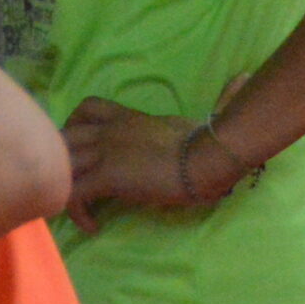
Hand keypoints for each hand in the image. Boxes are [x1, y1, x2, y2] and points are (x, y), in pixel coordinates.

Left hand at [62, 77, 255, 234]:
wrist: (207, 157)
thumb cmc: (208, 141)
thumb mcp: (203, 118)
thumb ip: (216, 100)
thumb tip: (244, 76)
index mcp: (129, 117)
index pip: (86, 108)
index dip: (74, 125)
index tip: (83, 148)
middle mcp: (110, 130)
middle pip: (64, 136)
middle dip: (60, 160)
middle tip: (75, 185)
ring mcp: (106, 152)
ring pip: (61, 164)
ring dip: (62, 187)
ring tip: (77, 209)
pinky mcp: (107, 176)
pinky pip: (72, 194)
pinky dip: (75, 212)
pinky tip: (92, 227)